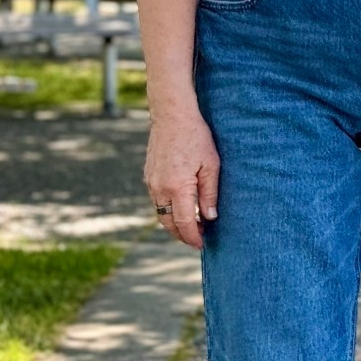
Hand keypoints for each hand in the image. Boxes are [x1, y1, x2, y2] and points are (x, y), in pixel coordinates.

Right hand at [144, 103, 219, 248]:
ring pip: (161, 213)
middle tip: (197, 239)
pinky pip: (157, 201)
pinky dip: (167, 209)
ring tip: (192, 225)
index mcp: (177, 187)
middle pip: (169, 223)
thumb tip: (210, 218)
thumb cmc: (196, 137)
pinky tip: (181, 207)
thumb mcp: (211, 165)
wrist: (172, 115)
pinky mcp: (148, 176)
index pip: (184, 223)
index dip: (193, 237)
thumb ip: (209, 193)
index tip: (202, 245)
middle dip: (182, 235)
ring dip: (174, 223)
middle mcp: (160, 188)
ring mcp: (151, 182)